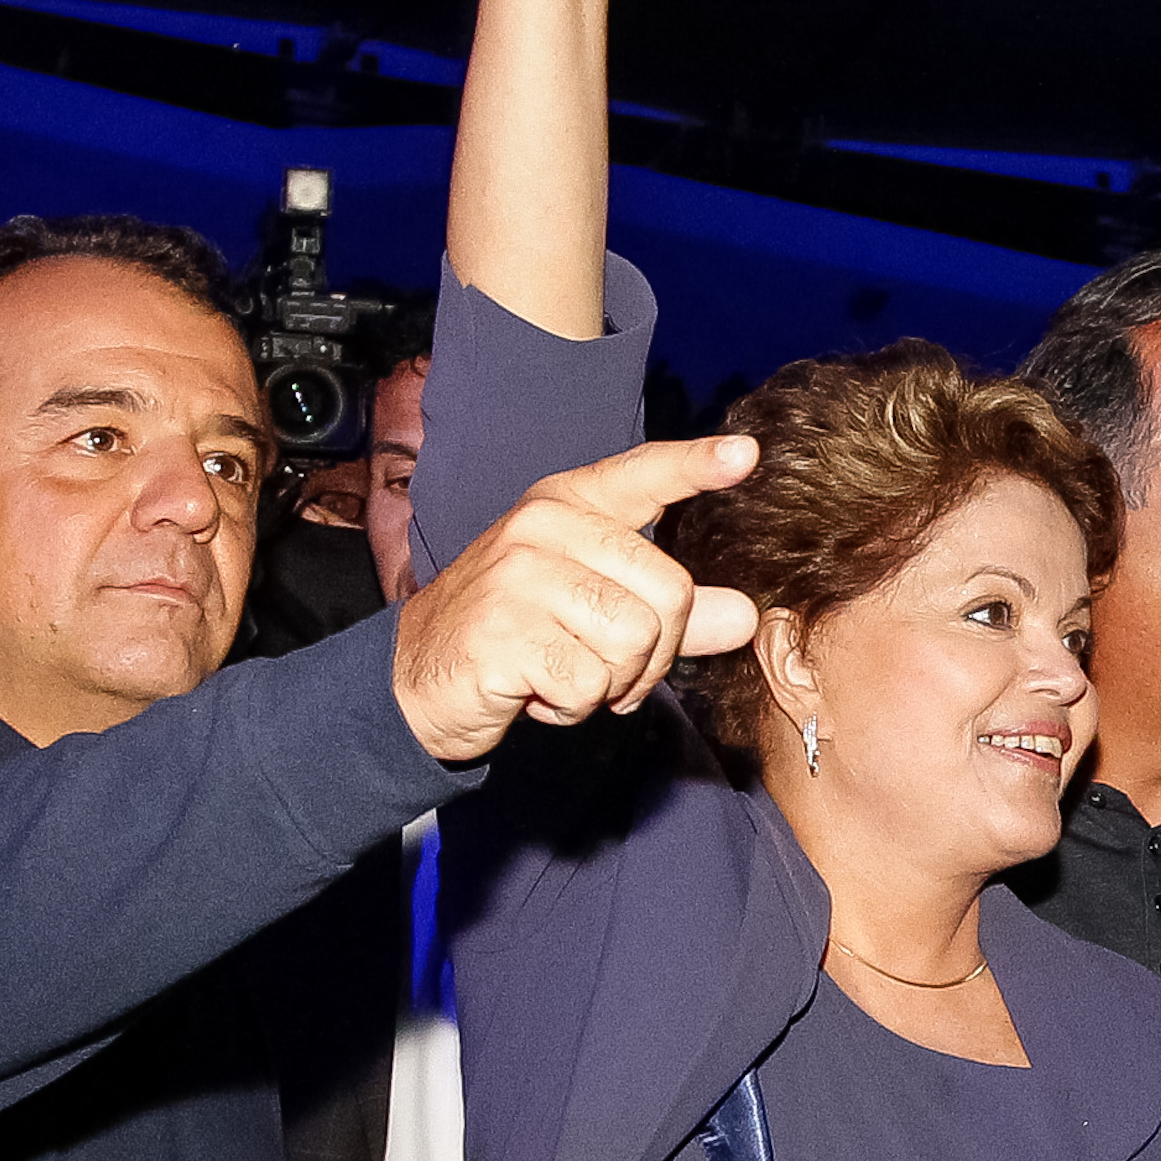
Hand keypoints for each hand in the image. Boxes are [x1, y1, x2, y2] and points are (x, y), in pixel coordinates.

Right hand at [390, 436, 758, 758]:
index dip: (697, 464)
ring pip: (635, 641)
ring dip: (614, 683)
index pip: (643, 474)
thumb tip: (745, 617)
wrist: (414, 676)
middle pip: (670, 592)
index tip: (746, 454)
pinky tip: (536, 692)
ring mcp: (517, 576)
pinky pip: (590, 683)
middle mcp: (542, 527)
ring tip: (565, 673)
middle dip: (656, 653)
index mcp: (567, 506)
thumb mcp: (597, 612)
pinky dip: (575, 706)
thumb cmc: (519, 635)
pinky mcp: (502, 632)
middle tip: (607, 667)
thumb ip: (671, 612)